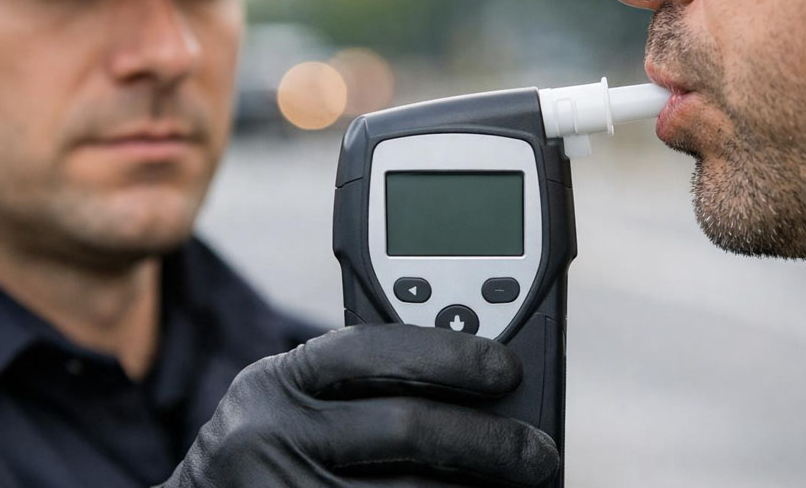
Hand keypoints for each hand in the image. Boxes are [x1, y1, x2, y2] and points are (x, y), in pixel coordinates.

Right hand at [161, 324, 559, 487]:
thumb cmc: (270, 455)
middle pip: (409, 429)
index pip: (376, 349)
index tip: (506, 370)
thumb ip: (362, 384)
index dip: (453, 354)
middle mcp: (269, 438)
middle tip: (537, 454)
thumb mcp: (294, 402)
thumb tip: (478, 378)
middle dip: (492, 442)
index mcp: (275, 381)